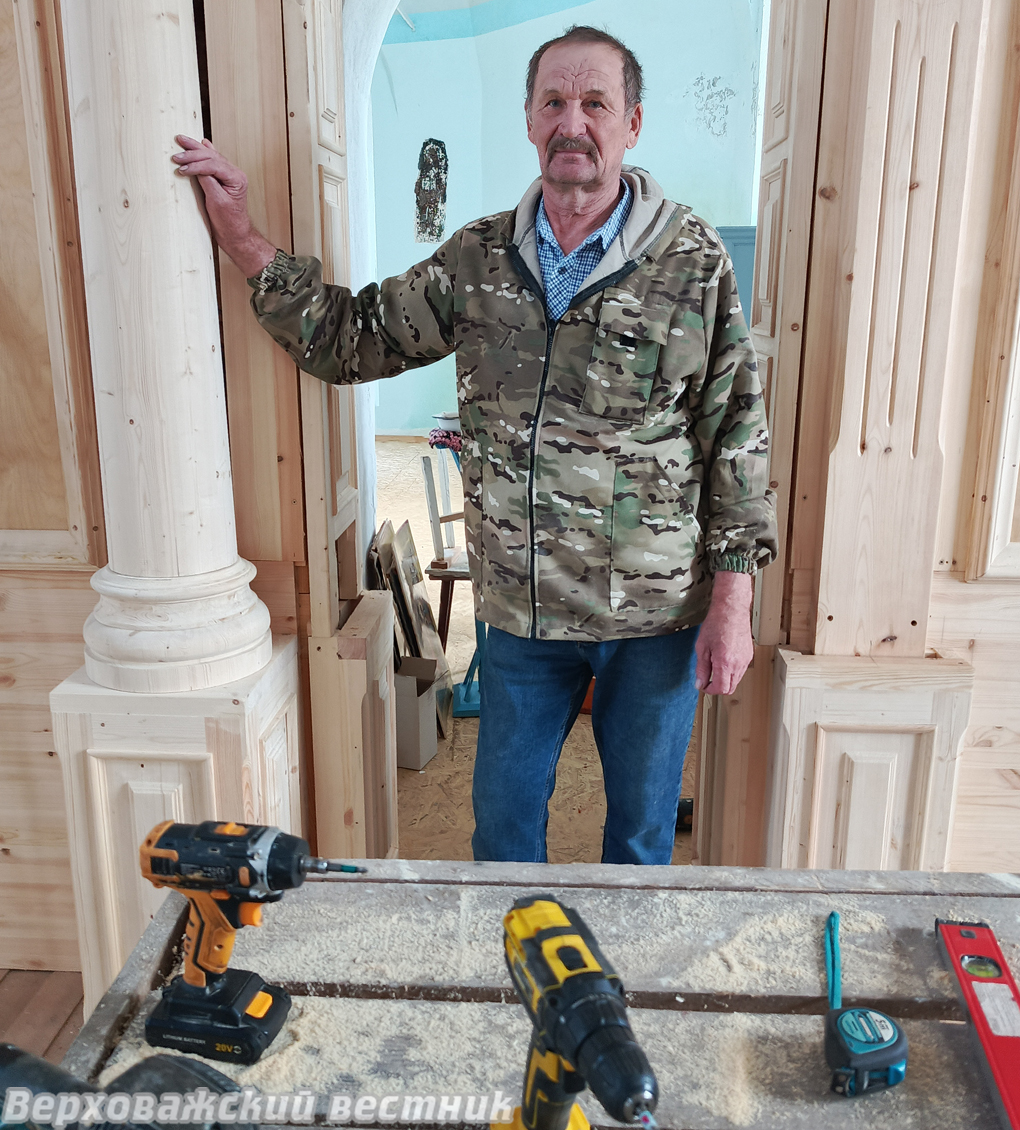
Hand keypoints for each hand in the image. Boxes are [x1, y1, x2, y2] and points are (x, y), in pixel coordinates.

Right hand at [172, 135, 275, 276]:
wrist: (235, 234)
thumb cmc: (229, 222)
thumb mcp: (217, 202)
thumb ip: (208, 182)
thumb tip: (196, 167)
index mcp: (237, 178)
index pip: (214, 164)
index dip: (196, 165)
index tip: (181, 168)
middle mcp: (235, 174)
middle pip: (212, 157)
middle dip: (193, 153)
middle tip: (177, 152)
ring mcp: (229, 176)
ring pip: (211, 156)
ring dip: (196, 149)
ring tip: (182, 140)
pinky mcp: (223, 179)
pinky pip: (213, 161)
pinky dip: (206, 152)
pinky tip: (203, 143)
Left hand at [694, 571, 753, 695]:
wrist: (732, 610)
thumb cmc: (716, 624)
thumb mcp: (702, 647)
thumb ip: (701, 668)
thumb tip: (699, 683)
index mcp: (725, 662)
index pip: (720, 688)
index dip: (710, 690)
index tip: (703, 685)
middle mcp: (738, 663)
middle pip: (730, 688)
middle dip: (718, 687)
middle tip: (707, 679)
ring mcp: (746, 660)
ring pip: (736, 680)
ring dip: (725, 680)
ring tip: (714, 666)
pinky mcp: (749, 655)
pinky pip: (741, 671)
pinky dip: (732, 672)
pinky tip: (723, 660)